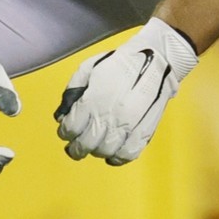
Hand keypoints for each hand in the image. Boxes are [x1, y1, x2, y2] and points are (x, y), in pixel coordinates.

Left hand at [54, 17, 197, 164]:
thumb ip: (71, 92)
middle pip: (85, 144)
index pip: (70, 129)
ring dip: (96, 151)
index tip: (66, 132)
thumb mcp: (88, 68)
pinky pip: (127, 154)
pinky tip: (112, 153)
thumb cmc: (120, 63)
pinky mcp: (144, 131)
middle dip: (76, 147)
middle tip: (75, 146)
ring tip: (94, 146)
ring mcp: (127, 126)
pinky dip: (117, 158)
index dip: (65, 132)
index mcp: (92, 100)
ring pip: (105, 151)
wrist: (156, 60)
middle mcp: (108, 116)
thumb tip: (62, 115)